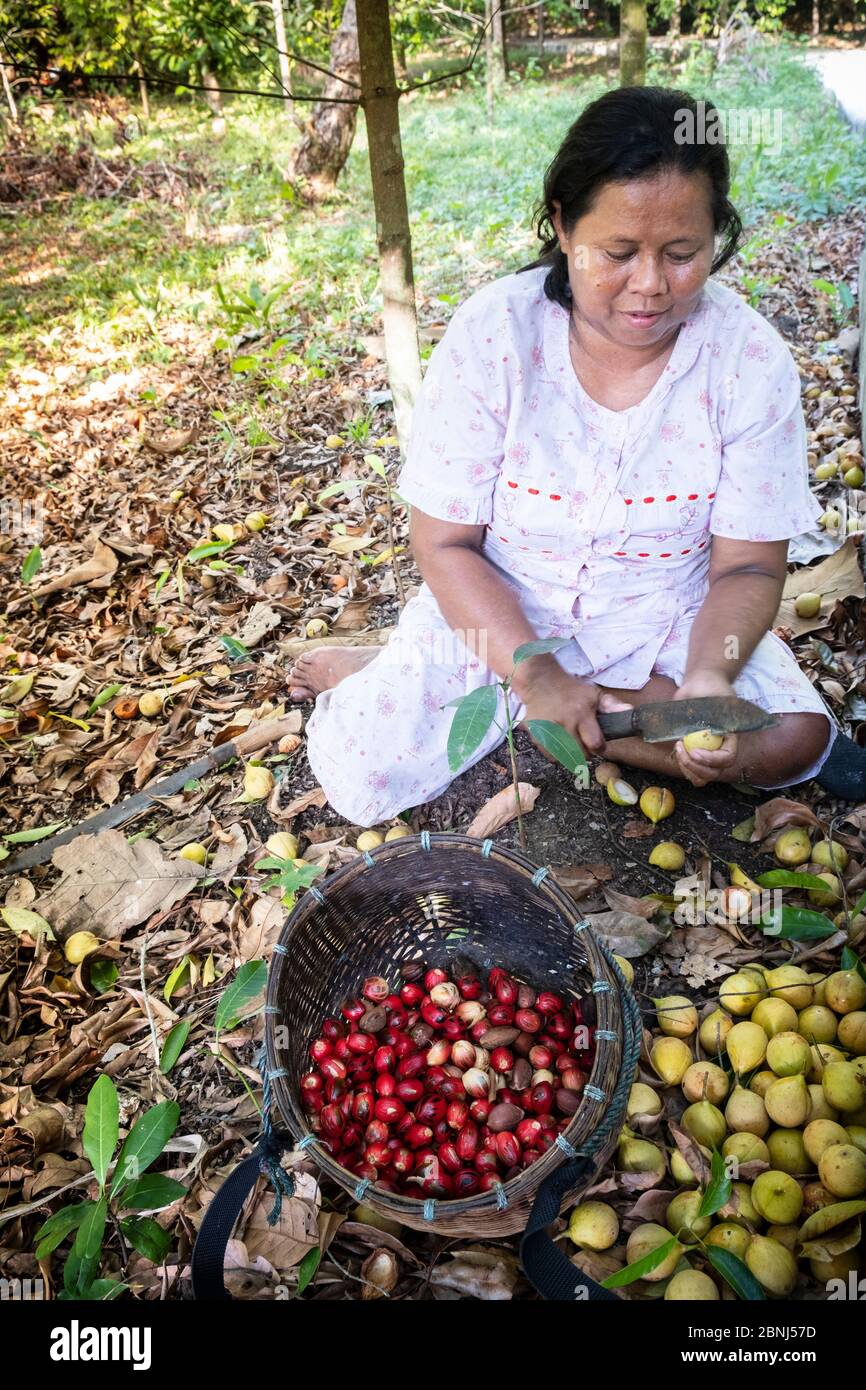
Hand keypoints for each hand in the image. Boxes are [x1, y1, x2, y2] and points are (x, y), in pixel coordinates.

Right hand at [516, 664, 630, 756]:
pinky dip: (556, 754)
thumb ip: (612, 705)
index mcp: (581, 714)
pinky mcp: (536, 735)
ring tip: (572, 743)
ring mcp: (548, 731)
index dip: (599, 747)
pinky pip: (550, 756)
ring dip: (571, 755)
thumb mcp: (593, 693)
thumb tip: (629, 711)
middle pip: (580, 754)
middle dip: (586, 752)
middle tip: (584, 743)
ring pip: (565, 758)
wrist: (540, 681)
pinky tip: (558, 743)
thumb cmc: (571, 689)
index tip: (598, 743)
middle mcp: (565, 724)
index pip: (595, 744)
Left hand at [673, 670, 738, 786]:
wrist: (701, 685)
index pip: (728, 757)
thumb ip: (701, 702)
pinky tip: (678, 752)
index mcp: (730, 734)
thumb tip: (694, 716)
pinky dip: (685, 769)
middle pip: (716, 772)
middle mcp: (723, 747)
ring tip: (679, 750)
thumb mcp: (705, 689)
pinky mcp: (698, 753)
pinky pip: (695, 772)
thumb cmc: (705, 685)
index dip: (711, 759)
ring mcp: (711, 752)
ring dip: (690, 770)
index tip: (693, 751)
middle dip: (696, 767)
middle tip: (682, 750)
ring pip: (705, 776)